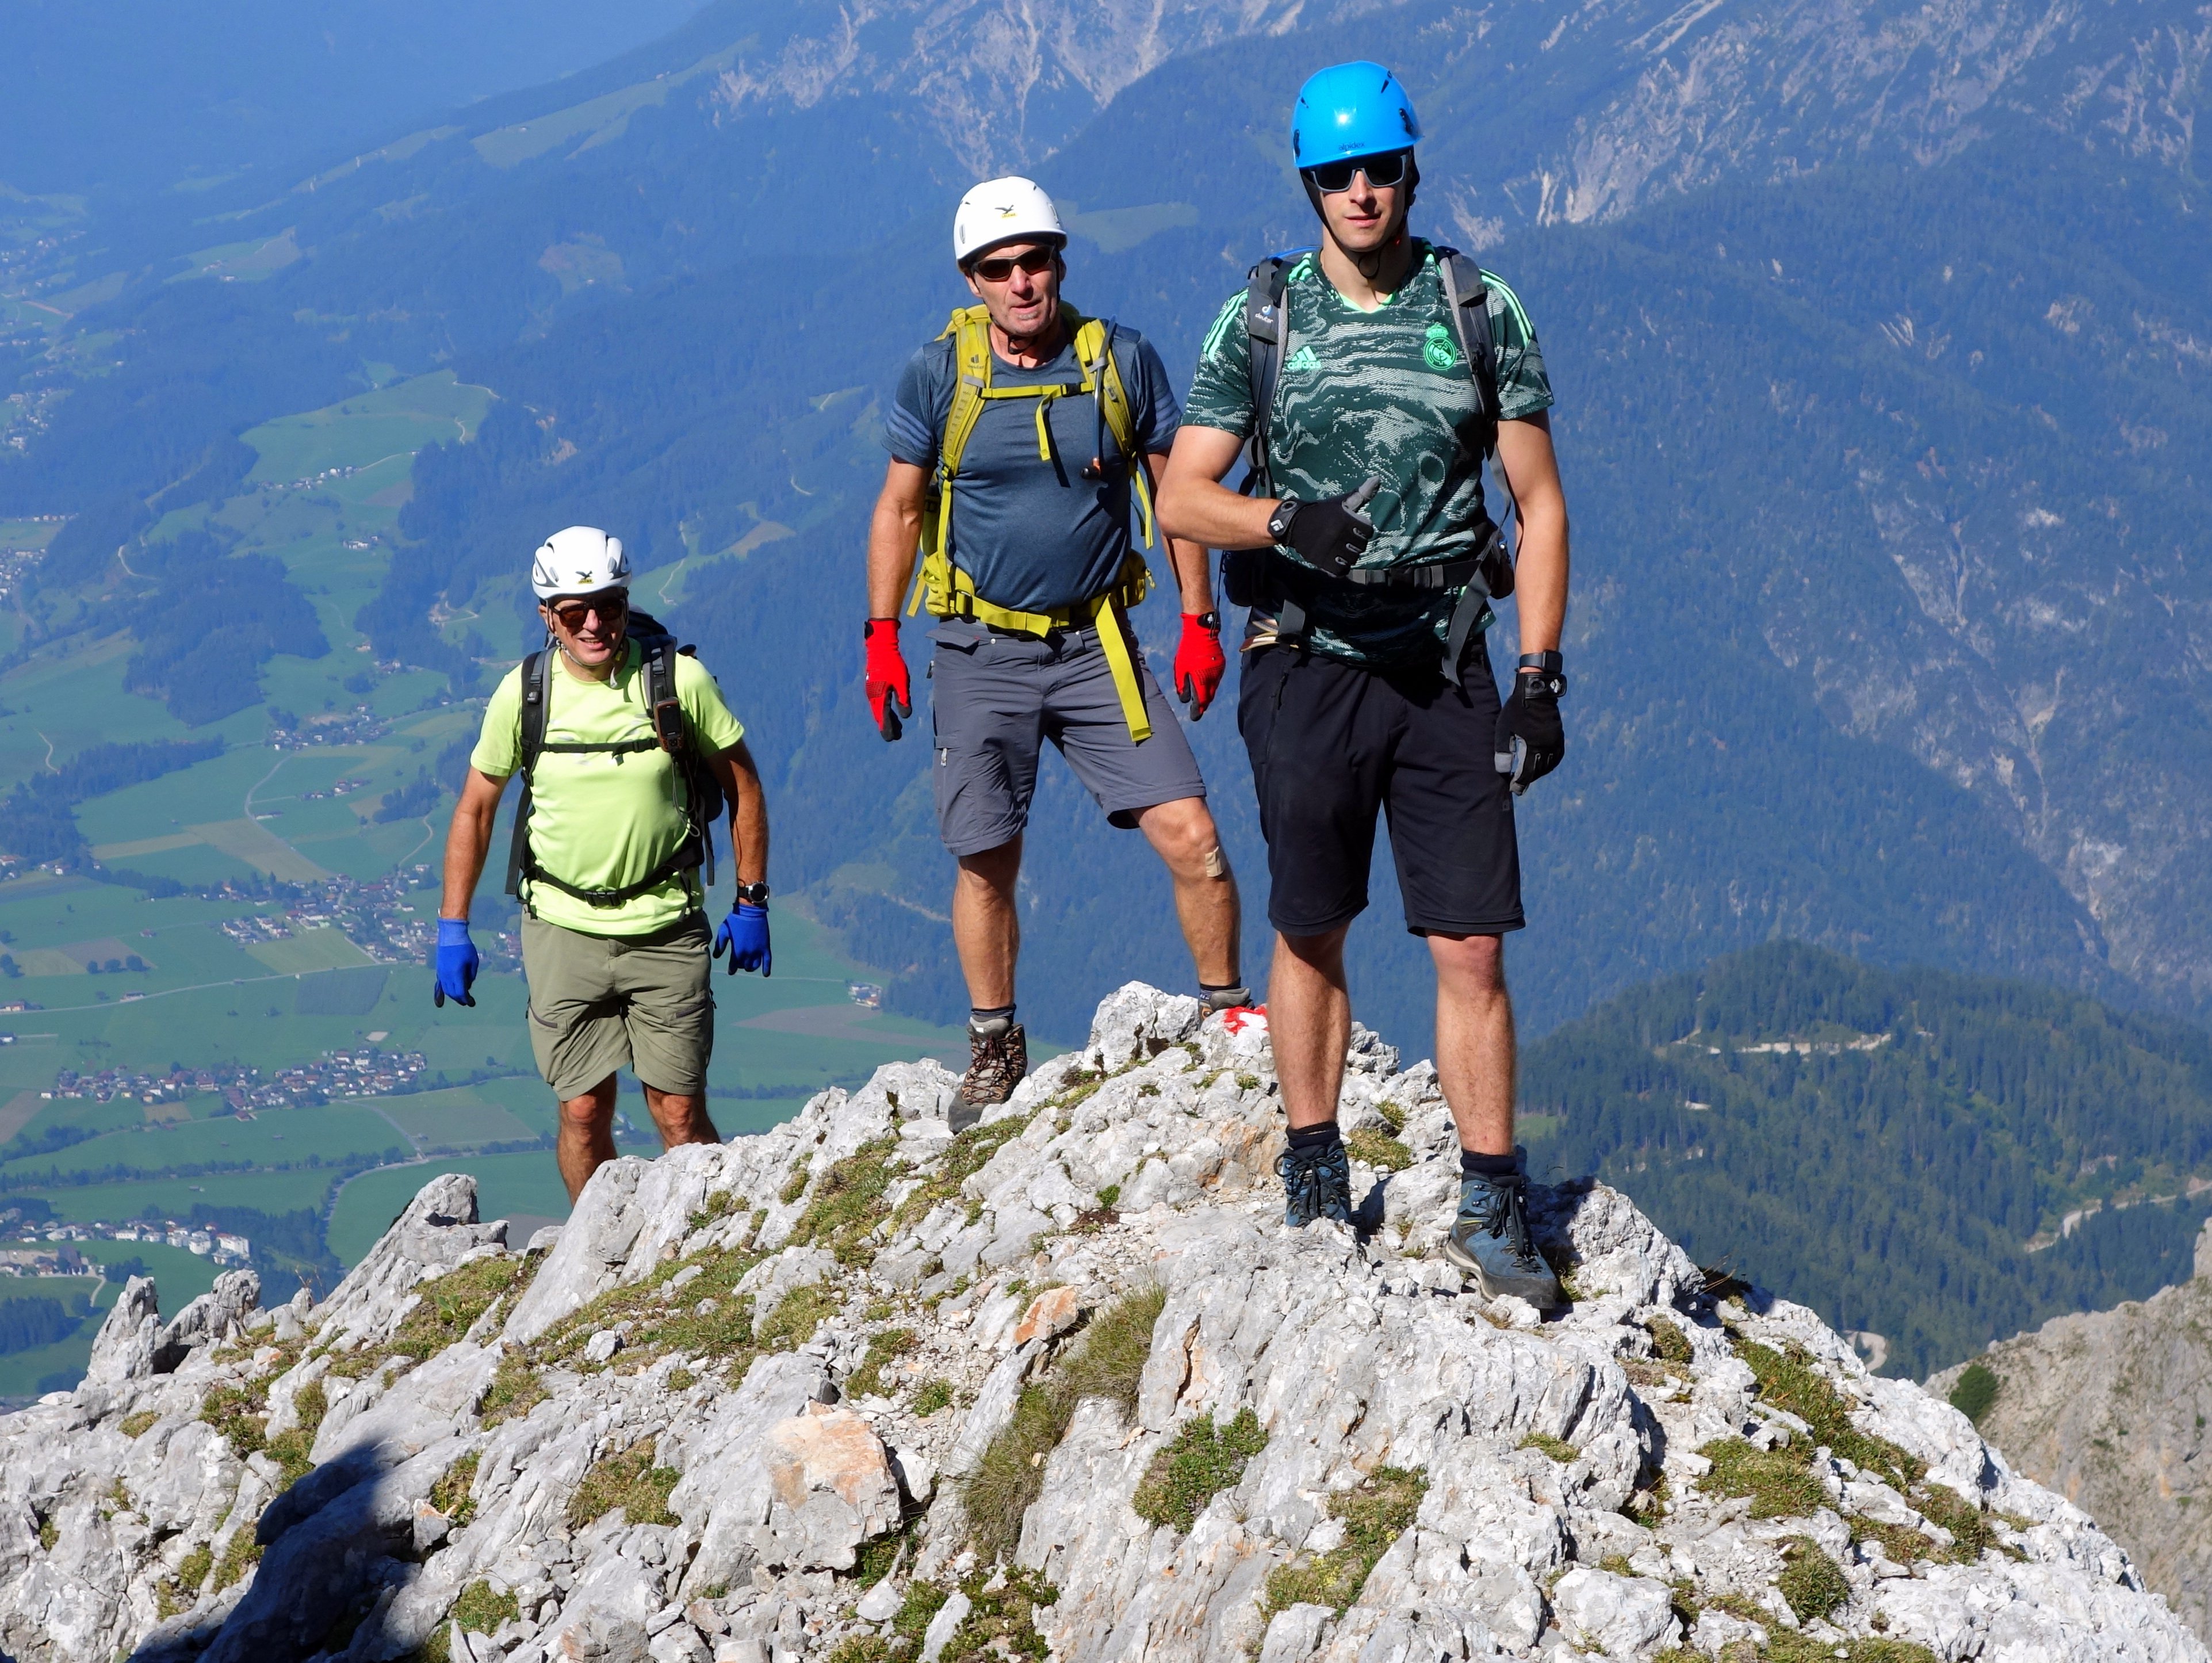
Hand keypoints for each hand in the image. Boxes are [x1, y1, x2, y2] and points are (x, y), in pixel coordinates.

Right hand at [432, 918, 477, 1007]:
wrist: (451, 935)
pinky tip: (439, 1004)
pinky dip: (439, 995)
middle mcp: (446, 975)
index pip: (461, 992)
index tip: (472, 1003)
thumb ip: (471, 976)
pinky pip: (438, 985)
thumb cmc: (465, 947)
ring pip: (446, 990)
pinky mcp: (439, 970)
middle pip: (453, 993)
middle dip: (461, 999)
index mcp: (456, 973)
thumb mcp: (473, 962)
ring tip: (461, 998)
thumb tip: (467, 986)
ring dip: (453, 995)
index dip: (466, 999)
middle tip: (468, 1001)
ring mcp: (441, 973)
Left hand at [713, 903, 771, 975]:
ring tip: (748, 965)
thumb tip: (716, 957)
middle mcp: (747, 953)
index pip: (734, 966)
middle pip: (744, 966)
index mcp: (737, 950)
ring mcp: (757, 950)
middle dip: (741, 966)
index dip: (732, 969)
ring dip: (750, 967)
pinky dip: (766, 969)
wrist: (750, 910)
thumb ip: (720, 945)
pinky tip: (765, 974)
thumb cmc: (735, 920)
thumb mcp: (724, 931)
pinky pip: (767, 961)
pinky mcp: (765, 946)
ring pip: (754, 965)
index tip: (731, 971)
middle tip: (739, 963)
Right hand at [864, 618, 911, 741]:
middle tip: (895, 737)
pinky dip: (883, 710)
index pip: (883, 718)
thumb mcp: (902, 682)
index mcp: (879, 697)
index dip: (887, 729)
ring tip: (894, 727)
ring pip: (878, 710)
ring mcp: (871, 691)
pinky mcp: (873, 686)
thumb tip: (906, 716)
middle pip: (880, 716)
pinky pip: (877, 703)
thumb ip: (903, 699)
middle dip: (887, 726)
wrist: (880, 648)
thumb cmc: (892, 664)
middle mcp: (873, 696)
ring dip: (885, 719)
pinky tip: (887, 712)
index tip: (891, 739)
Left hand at [1173, 612, 1225, 719]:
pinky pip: (1216, 679)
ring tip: (1202, 700)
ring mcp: (1219, 671)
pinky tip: (1206, 685)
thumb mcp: (1180, 668)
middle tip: (1198, 711)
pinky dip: (1211, 685)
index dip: (1198, 710)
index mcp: (1202, 680)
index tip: (1194, 717)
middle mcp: (1213, 678)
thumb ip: (1182, 685)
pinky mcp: (1221, 665)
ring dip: (1208, 695)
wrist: (1202, 632)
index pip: (1201, 701)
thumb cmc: (1188, 650)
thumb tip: (1184, 700)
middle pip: (1209, 697)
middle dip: (1204, 705)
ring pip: (1214, 688)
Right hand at [1279, 476, 1381, 578]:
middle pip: (1361, 546)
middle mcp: (1339, 534)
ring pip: (1352, 559)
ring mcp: (1330, 548)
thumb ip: (1361, 494)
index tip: (1354, 529)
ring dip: (1349, 556)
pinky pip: (1340, 571)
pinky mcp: (1322, 560)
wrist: (1295, 523)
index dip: (1363, 530)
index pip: (1368, 531)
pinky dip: (1341, 567)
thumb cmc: (1322, 512)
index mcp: (1345, 519)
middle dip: (1356, 544)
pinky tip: (1337, 560)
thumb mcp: (1341, 502)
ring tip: (1342, 550)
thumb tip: (1378, 479)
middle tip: (1346, 540)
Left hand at [1494, 672, 1565, 794]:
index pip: (1527, 772)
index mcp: (1533, 746)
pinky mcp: (1559, 736)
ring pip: (1549, 765)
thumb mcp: (1504, 730)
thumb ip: (1503, 752)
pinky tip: (1543, 765)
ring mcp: (1555, 741)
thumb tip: (1503, 771)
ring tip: (1529, 777)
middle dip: (1528, 780)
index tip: (1513, 789)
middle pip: (1539, 770)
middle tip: (1518, 786)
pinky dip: (1550, 764)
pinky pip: (1558, 756)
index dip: (1520, 783)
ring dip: (1539, 773)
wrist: (1537, 692)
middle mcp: (1547, 747)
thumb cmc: (1517, 710)